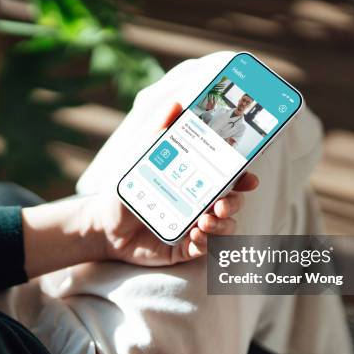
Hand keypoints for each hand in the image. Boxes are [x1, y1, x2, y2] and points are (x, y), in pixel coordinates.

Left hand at [89, 102, 258, 265]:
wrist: (104, 226)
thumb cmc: (126, 190)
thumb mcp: (139, 160)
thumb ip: (158, 134)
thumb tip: (176, 105)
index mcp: (195, 182)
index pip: (227, 179)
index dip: (242, 179)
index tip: (249, 179)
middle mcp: (200, 204)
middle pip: (232, 203)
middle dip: (234, 204)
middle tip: (221, 204)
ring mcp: (194, 227)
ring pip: (224, 228)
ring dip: (221, 225)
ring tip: (204, 221)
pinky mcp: (184, 248)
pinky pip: (205, 249)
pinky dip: (205, 243)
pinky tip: (194, 236)